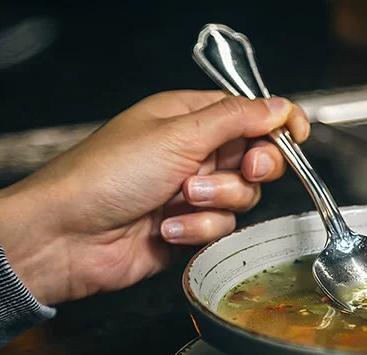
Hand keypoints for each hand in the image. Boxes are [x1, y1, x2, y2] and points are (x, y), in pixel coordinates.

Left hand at [0, 91, 308, 303]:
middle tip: (247, 169)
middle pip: (257, 157)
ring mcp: (194, 192)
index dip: (279, 123)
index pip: (251, 113)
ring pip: (244, 197)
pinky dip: (198, 229)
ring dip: (217, 201)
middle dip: (252, 167)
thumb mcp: (179, 134)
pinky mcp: (190, 227)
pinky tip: (166, 227)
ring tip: (180, 199)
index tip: (298, 135)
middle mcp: (195, 152)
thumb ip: (237, 119)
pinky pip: (222, 228)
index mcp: (190, 117)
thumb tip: (280, 105)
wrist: (68, 236)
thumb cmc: (107, 175)